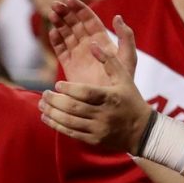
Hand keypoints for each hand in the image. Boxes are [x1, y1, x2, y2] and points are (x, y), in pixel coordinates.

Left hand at [39, 6, 153, 151]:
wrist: (142, 130)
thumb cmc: (130, 99)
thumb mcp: (124, 77)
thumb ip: (108, 60)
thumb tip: (92, 43)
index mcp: (111, 97)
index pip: (86, 93)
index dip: (69, 89)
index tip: (57, 84)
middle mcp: (104, 114)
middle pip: (74, 108)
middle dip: (55, 101)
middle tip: (45, 93)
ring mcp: (98, 129)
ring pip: (70, 121)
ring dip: (52, 113)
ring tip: (41, 104)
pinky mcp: (93, 140)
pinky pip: (71, 133)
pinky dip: (56, 125)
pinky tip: (46, 117)